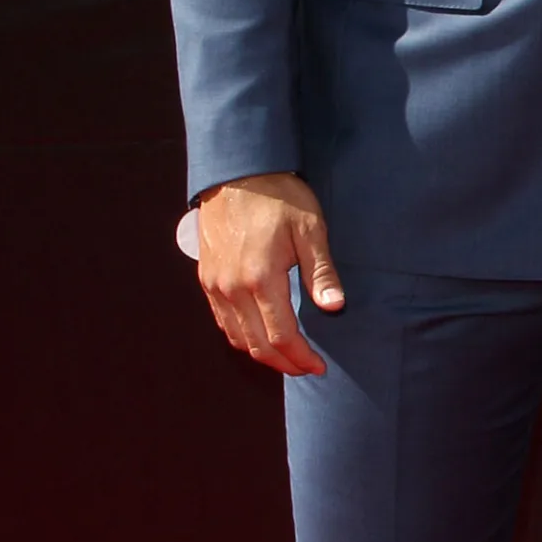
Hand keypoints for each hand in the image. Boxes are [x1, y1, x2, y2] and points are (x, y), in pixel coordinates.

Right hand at [195, 172, 343, 375]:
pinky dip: (242, 337)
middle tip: (307, 367)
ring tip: (288, 356)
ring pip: (237, 338)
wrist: (238, 173)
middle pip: (257, 346)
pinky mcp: (207, 280)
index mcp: (261, 280)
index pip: (281, 337)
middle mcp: (232, 290)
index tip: (318, 366)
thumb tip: (334, 307)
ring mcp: (215, 286)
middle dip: (284, 363)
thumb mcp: (310, 229)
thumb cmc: (279, 197)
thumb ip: (321, 272)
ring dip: (262, 354)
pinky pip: (223, 322)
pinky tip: (260, 335)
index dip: (301, 358)